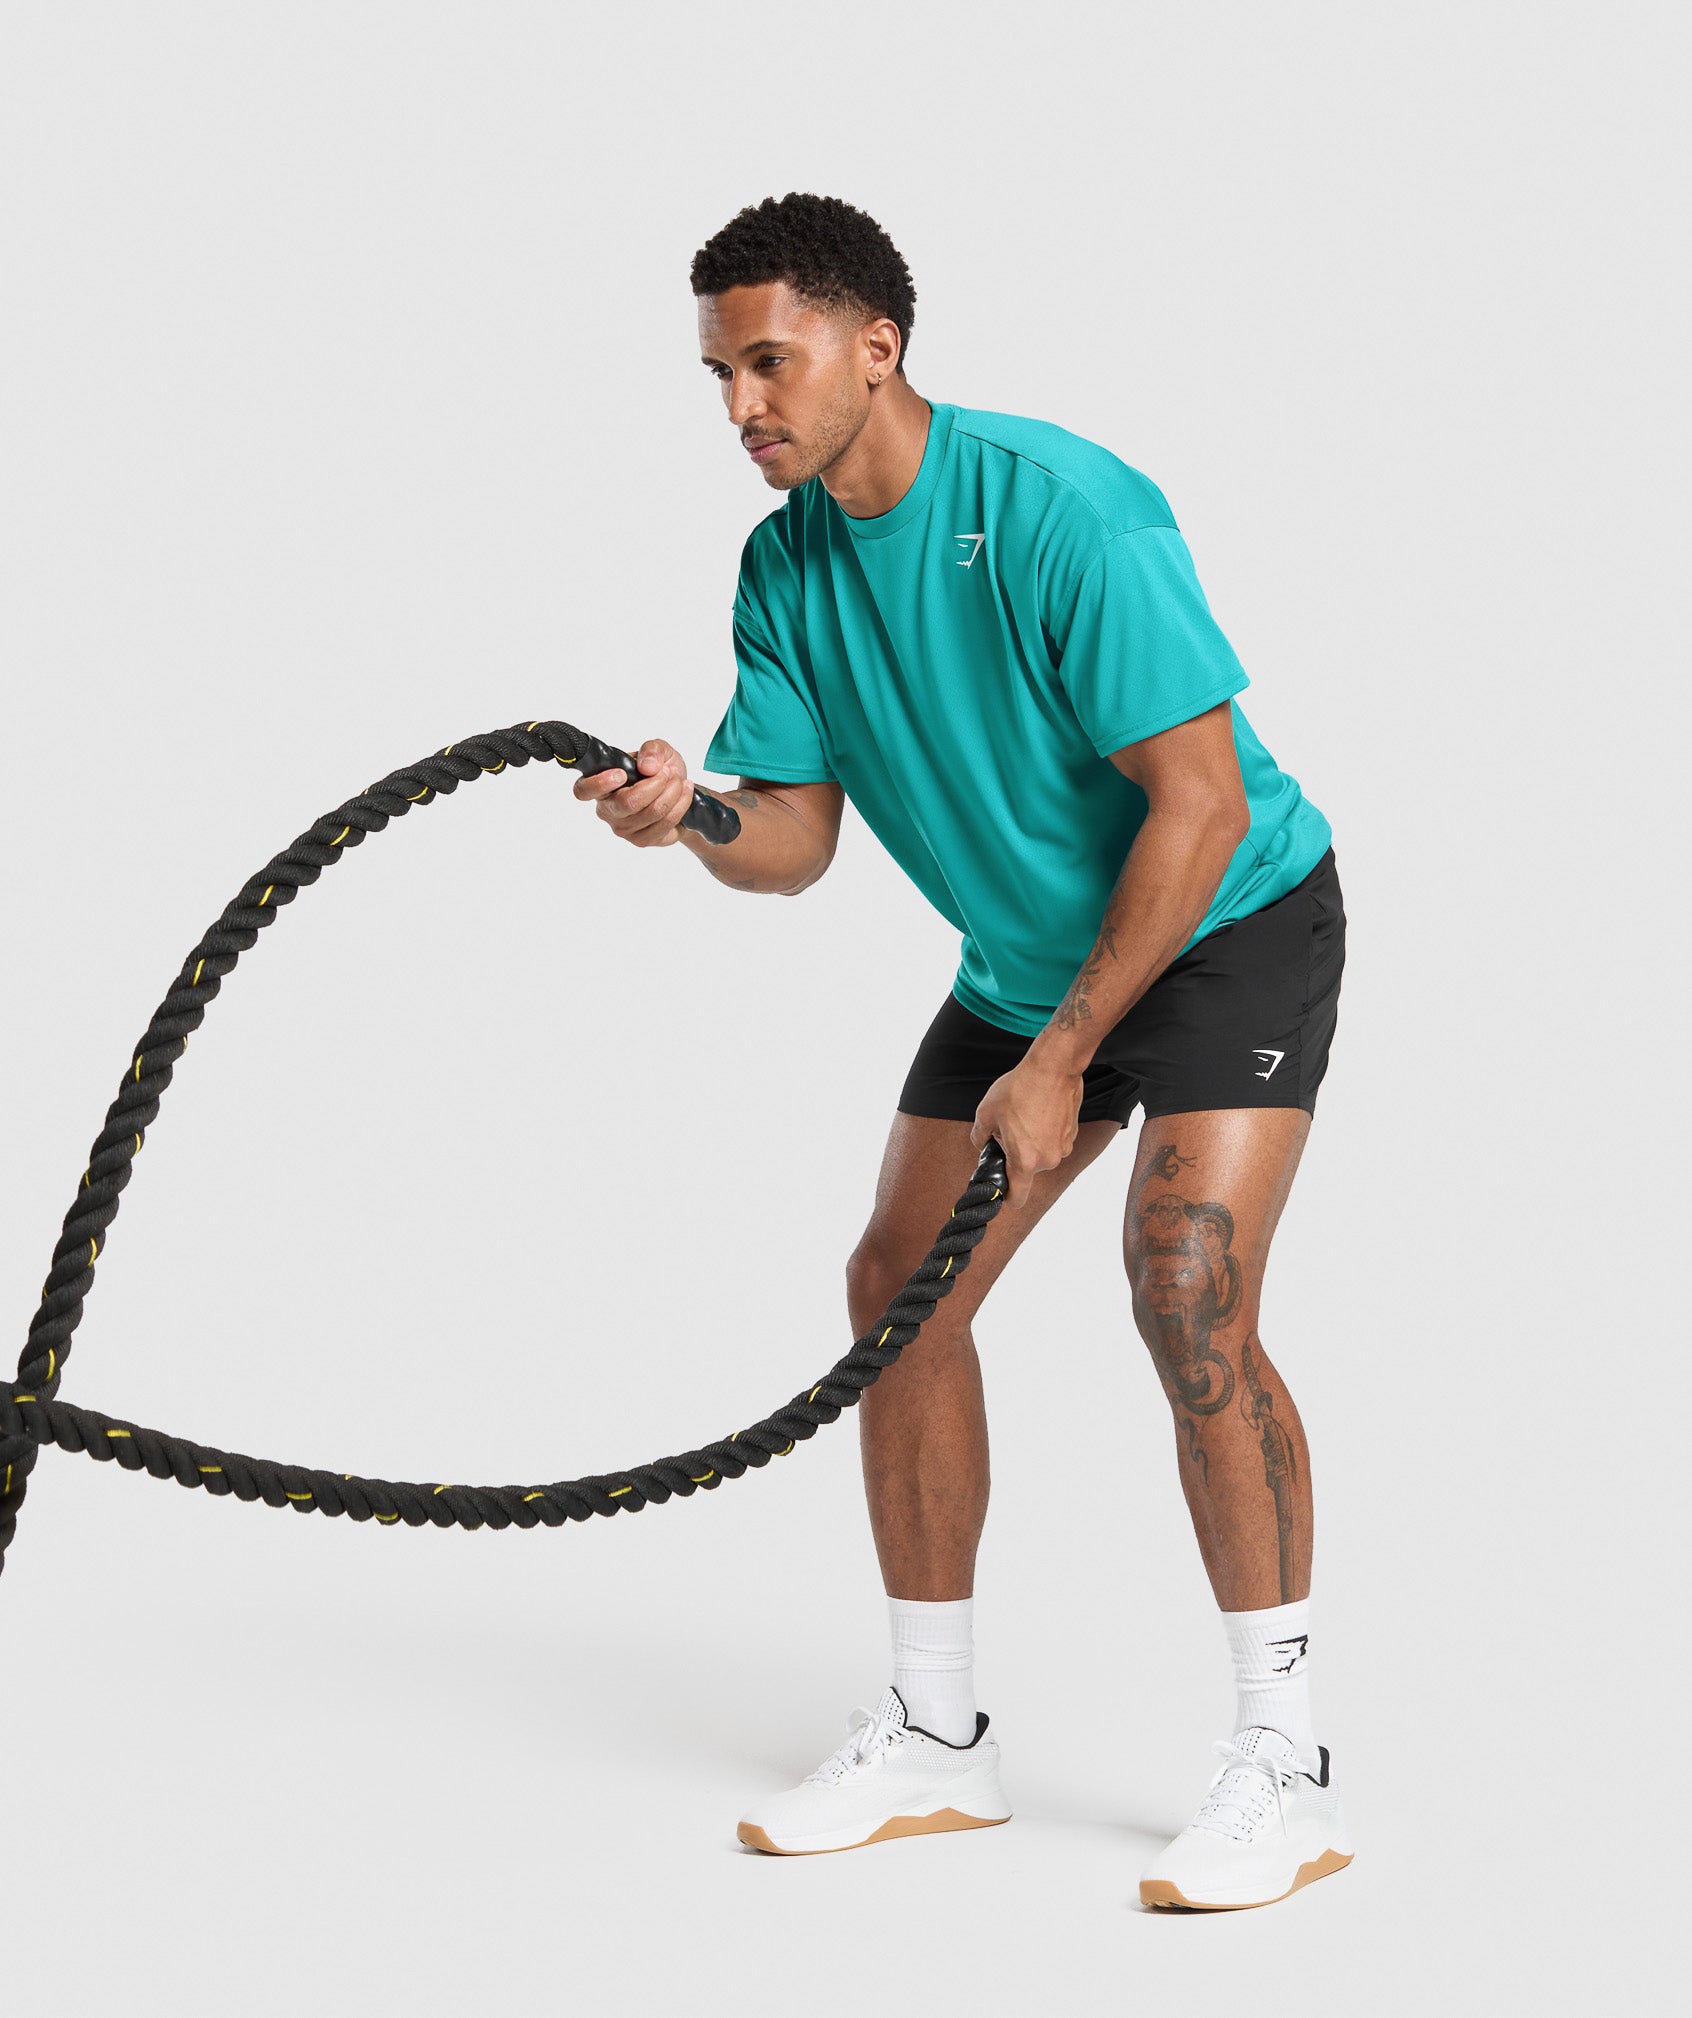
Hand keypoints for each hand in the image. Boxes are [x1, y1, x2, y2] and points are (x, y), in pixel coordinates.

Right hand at [573, 738, 693, 846]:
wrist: (680, 792)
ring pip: (652, 812)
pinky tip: (684, 793)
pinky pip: (665, 823)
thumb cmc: (660, 770)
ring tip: (679, 780)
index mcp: (601, 786)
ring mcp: (624, 829)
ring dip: (672, 792)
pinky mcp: (642, 840)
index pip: (583, 790)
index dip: (599, 784)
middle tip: (668, 771)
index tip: (621, 774)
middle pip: (628, 803)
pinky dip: (680, 804)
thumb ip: (652, 750)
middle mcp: (607, 810)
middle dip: (656, 784)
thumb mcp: (658, 750)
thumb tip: (648, 766)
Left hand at [969, 1050, 1084, 1208]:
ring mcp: (1063, 1146)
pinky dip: (1044, 1131)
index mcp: (1025, 1161)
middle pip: (1027, 1169)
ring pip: (1041, 1154)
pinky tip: (1038, 1110)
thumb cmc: (1020, 1089)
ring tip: (1024, 1115)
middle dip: (1015, 1154)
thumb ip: (979, 1137)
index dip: (1005, 1195)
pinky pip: (1053, 1140)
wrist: (1053, 1067)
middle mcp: (1048, 1159)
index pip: (1017, 1198)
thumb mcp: (986, 1113)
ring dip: (1031, 1142)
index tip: (999, 1185)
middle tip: (1007, 1129)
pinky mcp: (1072, 1133)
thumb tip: (982, 1145)